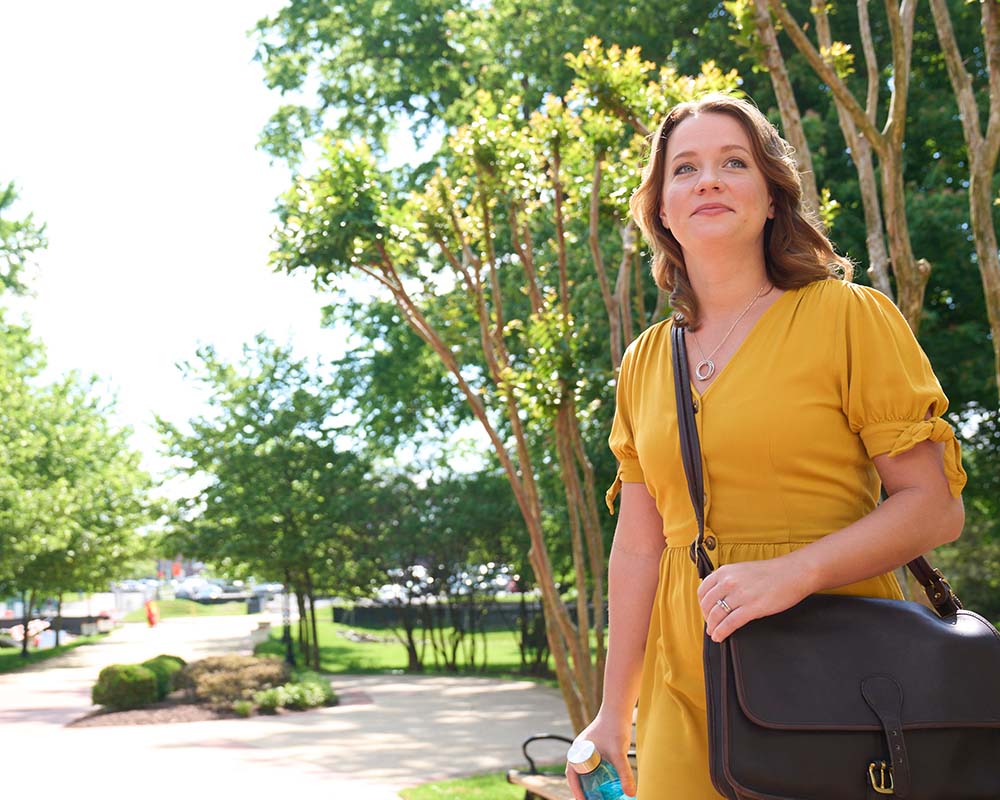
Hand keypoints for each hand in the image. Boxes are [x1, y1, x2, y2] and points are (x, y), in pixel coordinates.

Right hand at [564, 711, 635, 799]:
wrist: (619, 708)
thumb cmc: (615, 727)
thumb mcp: (619, 753)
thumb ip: (624, 773)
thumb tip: (631, 794)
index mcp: (578, 751)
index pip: (572, 776)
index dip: (576, 791)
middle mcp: (581, 751)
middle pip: (578, 776)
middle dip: (583, 791)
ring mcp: (589, 749)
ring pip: (586, 772)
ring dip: (590, 784)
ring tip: (599, 797)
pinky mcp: (598, 748)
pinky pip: (594, 766)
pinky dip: (598, 777)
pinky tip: (608, 784)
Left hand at [696, 557, 813, 642]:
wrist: (793, 573)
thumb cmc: (771, 572)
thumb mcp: (742, 570)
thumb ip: (728, 580)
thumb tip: (718, 595)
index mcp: (725, 571)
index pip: (703, 590)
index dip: (702, 604)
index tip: (705, 612)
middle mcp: (729, 581)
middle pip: (707, 605)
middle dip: (707, 618)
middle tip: (710, 625)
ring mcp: (740, 595)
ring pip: (716, 615)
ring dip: (712, 627)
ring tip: (713, 633)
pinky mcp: (752, 607)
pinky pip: (730, 623)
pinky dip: (722, 632)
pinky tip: (720, 636)